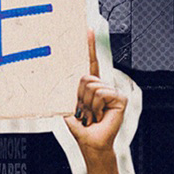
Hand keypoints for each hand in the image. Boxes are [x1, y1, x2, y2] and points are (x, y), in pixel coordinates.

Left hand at [65, 31, 124, 155]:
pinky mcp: (120, 98)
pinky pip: (102, 94)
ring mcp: (112, 92)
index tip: (88, 30)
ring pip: (92, 86)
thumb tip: (54, 81)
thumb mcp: (68, 106)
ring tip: (92, 115)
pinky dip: (96, 106)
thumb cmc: (81, 126)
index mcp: (91, 86)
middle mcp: (103, 87)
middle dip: (80, 96)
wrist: (91, 142)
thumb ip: (66, 92)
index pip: (90, 63)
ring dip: (87, 104)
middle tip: (84, 112)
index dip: (90, 46)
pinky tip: (100, 116)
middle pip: (85, 78)